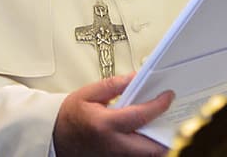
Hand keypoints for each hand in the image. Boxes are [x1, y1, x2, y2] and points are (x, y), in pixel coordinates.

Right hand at [53, 73, 173, 156]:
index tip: (168, 96)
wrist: (54, 137)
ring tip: (163, 127)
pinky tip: (148, 136)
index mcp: (106, 125)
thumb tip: (135, 77)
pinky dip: (146, 148)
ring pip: (147, 156)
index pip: (141, 116)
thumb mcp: (89, 93)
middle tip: (173, 118)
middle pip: (151, 148)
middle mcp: (113, 145)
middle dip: (167, 135)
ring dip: (158, 144)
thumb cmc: (69, 116)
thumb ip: (114, 84)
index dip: (159, 105)